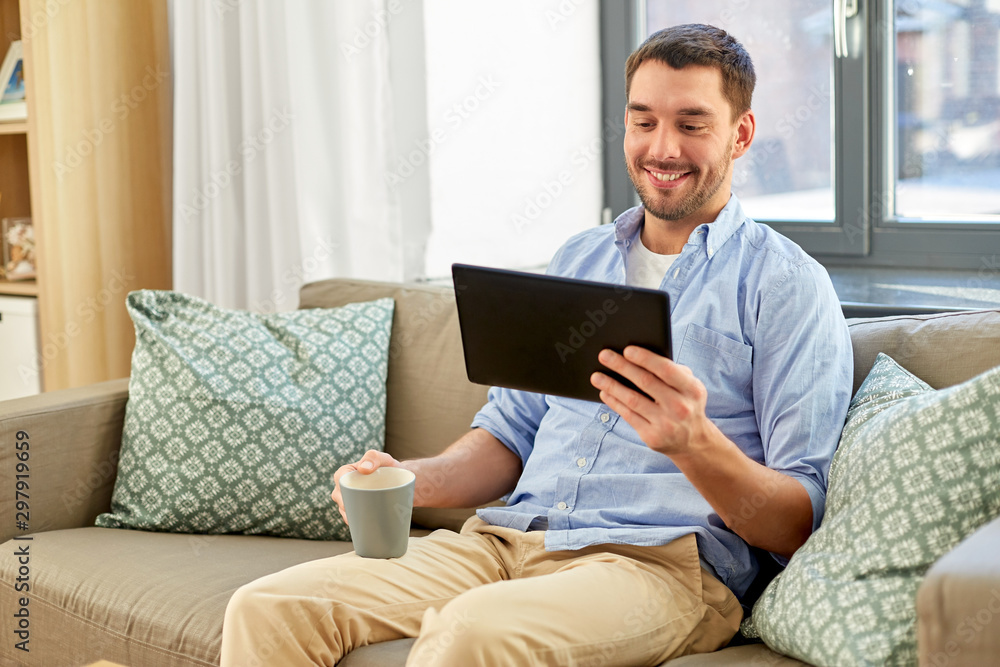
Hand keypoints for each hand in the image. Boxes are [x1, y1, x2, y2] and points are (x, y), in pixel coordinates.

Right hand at [331, 449, 400, 523]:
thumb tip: (364, 469)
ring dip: (349, 518)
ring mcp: (351, 499)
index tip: (350, 499)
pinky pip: (352, 518)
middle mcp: (346, 486)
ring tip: (361, 524)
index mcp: (348, 471)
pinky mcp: (358, 509)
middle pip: (339, 497)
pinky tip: (361, 530)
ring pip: (344, 510)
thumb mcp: (385, 459)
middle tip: (358, 514)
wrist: (402, 482)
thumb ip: (374, 457)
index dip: (342, 488)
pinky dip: (355, 524)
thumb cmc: (391, 468)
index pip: (339, 478)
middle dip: (344, 507)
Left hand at [590, 346, 713, 457]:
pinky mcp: (652, 436)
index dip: (645, 359)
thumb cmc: (685, 403)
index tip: (627, 350)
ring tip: (596, 376)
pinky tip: (604, 392)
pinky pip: (628, 415)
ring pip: (632, 400)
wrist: (693, 441)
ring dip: (611, 386)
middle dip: (622, 367)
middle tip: (604, 355)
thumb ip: (673, 370)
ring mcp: (666, 423)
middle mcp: (680, 407)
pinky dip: (614, 402)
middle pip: (645, 382)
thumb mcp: (689, 386)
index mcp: (692, 389)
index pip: (666, 370)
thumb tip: (641, 356)